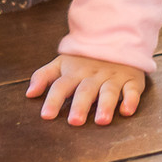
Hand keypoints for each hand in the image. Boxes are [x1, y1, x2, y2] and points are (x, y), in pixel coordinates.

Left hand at [26, 54, 145, 125]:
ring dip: (105, 105)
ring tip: (101, 121)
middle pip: (85, 90)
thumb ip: (43, 76)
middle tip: (74, 122)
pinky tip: (127, 111)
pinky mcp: (131, 80)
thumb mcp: (61, 63)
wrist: (114, 40)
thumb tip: (28, 94)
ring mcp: (112, 77)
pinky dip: (131, 100)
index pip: (61, 86)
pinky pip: (132, 90)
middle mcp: (93, 75)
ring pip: (109, 91)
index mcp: (74, 73)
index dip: (53, 100)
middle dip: (80, 105)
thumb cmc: (84, 60)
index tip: (46, 115)